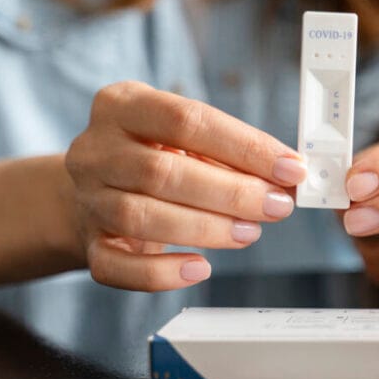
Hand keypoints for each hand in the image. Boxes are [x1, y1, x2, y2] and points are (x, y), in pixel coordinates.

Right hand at [65, 81, 306, 291]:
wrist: (94, 188)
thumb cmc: (153, 154)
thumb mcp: (181, 135)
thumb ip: (227, 150)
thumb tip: (286, 175)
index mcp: (121, 105)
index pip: (186, 119)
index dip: (244, 145)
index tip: (290, 168)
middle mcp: (95, 150)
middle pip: (163, 172)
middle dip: (230, 192)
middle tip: (276, 206)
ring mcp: (87, 198)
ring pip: (142, 218)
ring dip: (205, 229)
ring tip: (249, 232)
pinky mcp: (89, 244)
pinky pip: (118, 267)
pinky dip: (161, 274)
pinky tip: (199, 269)